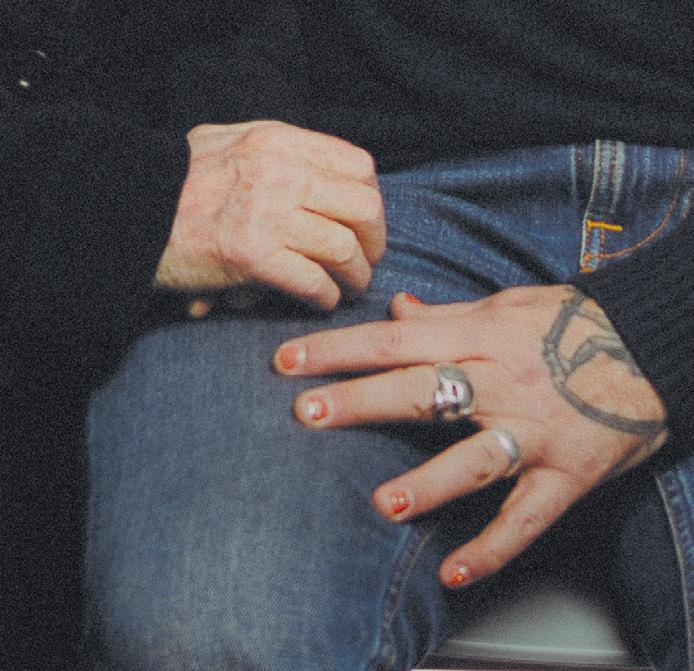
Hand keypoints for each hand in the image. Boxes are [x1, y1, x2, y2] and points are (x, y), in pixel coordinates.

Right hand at [155, 121, 384, 308]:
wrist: (127, 212)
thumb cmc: (178, 184)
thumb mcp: (227, 142)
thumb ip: (277, 152)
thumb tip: (322, 177)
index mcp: (277, 141)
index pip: (358, 165)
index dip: (372, 198)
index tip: (364, 222)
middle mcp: (278, 172)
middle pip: (363, 207)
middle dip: (375, 241)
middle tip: (367, 260)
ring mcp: (265, 214)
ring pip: (344, 248)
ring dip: (356, 275)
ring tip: (349, 287)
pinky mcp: (250, 256)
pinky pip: (313, 280)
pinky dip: (326, 296)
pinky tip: (322, 301)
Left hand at [273, 286, 667, 585]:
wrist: (652, 347)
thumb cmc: (572, 323)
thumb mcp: (508, 305)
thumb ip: (447, 313)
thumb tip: (398, 308)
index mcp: (481, 337)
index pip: (394, 340)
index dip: (339, 349)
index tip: (288, 360)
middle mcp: (502, 383)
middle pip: (422, 392)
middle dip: (361, 402)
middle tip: (306, 414)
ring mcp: (534, 432)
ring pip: (475, 458)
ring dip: (431, 482)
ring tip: (386, 503)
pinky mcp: (566, 473)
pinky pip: (527, 516)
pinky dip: (494, 547)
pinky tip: (454, 571)